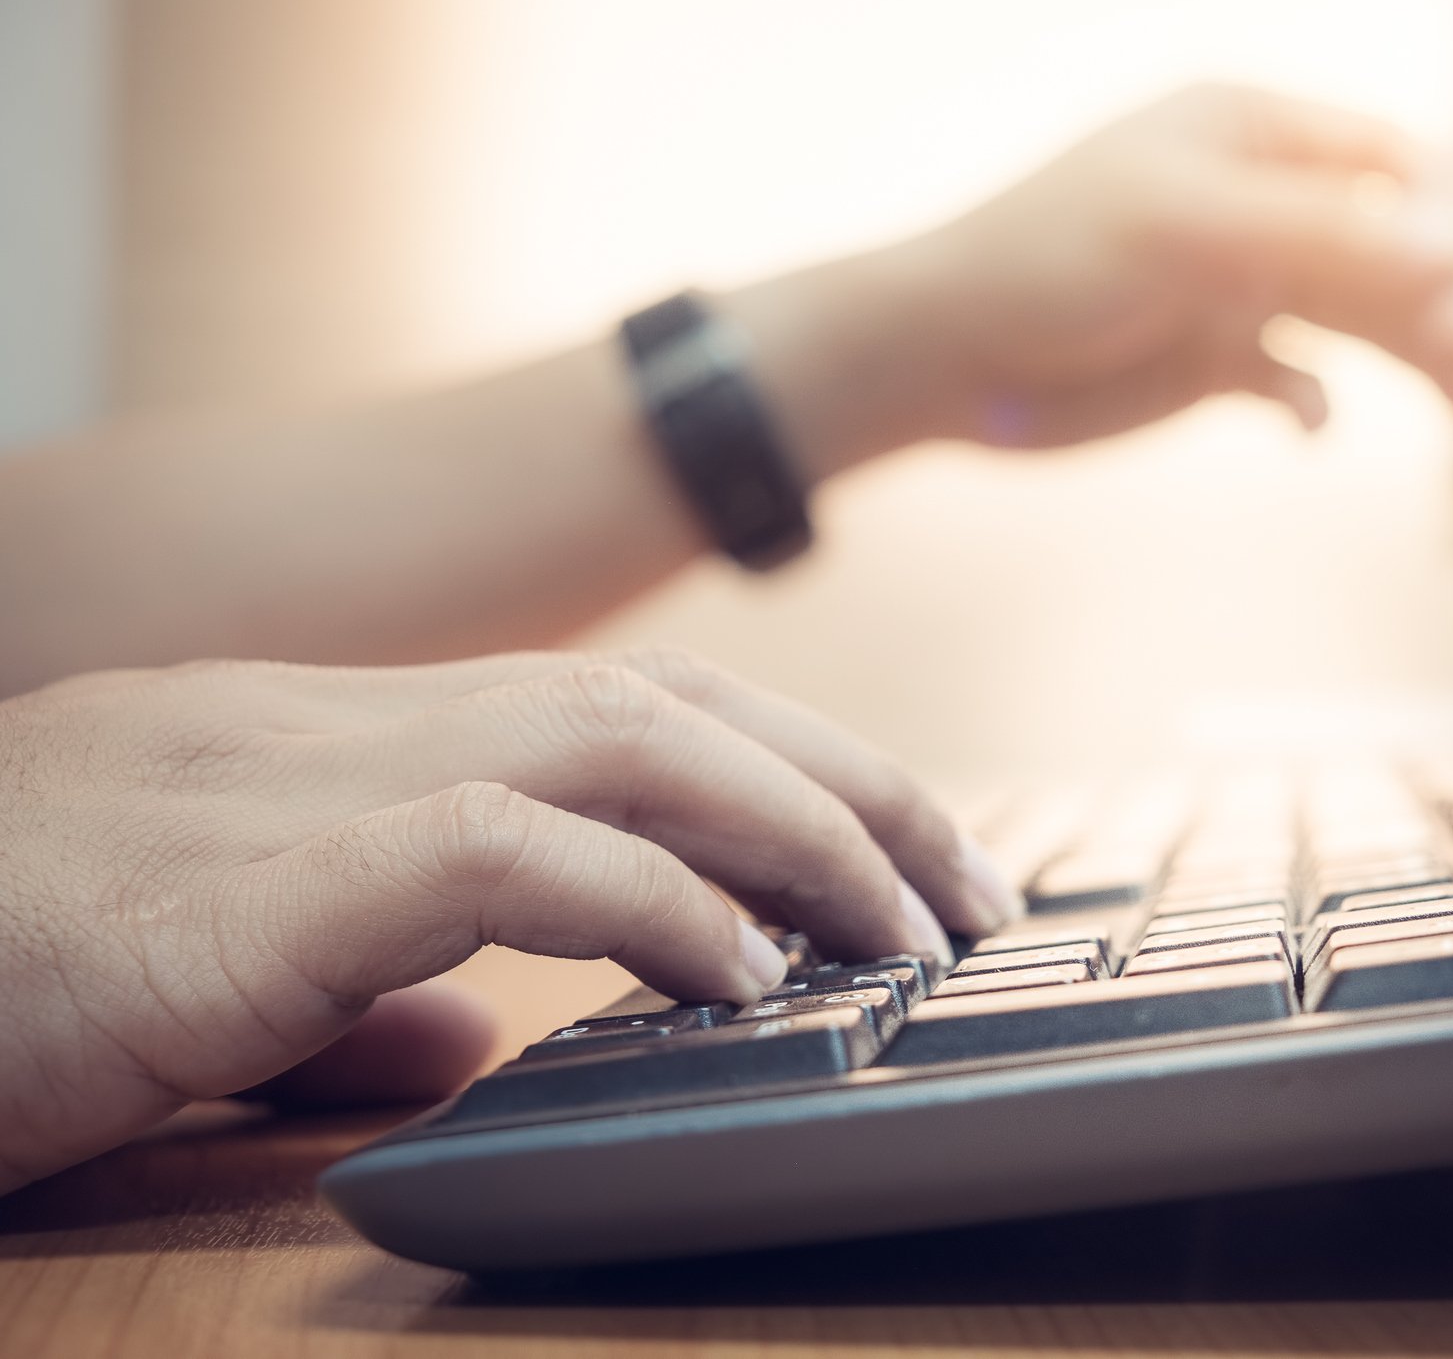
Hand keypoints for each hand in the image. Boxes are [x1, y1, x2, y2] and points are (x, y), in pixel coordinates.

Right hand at [0, 650, 1015, 1193]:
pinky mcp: (233, 888)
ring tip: (912, 923)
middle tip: (970, 887)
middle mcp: (325, 719)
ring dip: (793, 827)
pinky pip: (496, 851)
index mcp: (326, 734)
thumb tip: (486, 1037)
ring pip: (614, 741)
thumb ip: (357, 989)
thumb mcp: (197, 972)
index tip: (894, 856)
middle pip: (659, 700)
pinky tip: (743, 968)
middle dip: (841, 783)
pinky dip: (647, 898)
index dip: (782, 769)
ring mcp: (278, 782)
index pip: (615, 707)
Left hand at [723, 83, 1452, 478]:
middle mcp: (1255, 204)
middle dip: (1438, 300)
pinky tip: (1306, 424)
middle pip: (1384, 248)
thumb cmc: (1051, 258)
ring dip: (1407, 357)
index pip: (1383, 156)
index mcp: (1248, 132)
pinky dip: (1314, 406)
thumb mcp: (1194, 229)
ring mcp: (1238, 286)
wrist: (943, 361)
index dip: (1446, 210)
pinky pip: (1298, 384)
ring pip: (1355, 321)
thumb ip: (1330, 236)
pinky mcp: (1216, 364)